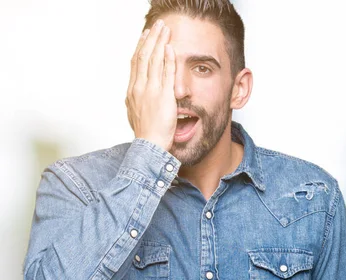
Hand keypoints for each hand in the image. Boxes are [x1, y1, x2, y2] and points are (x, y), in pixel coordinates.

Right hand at [125, 20, 175, 150]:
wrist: (149, 145)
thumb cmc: (146, 134)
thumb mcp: (136, 113)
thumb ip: (137, 102)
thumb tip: (134, 99)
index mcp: (133, 91)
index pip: (136, 63)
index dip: (141, 47)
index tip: (145, 36)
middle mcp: (139, 87)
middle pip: (144, 56)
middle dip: (150, 39)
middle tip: (156, 25)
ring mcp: (151, 90)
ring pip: (154, 60)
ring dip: (160, 42)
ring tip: (164, 29)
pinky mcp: (163, 95)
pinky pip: (166, 73)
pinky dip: (168, 59)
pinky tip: (170, 48)